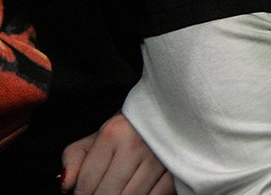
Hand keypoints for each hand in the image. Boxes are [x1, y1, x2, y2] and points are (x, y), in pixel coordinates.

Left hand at [59, 112, 175, 194]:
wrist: (165, 113)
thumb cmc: (126, 130)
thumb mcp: (95, 137)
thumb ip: (74, 158)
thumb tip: (66, 185)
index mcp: (113, 133)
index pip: (87, 181)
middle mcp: (136, 144)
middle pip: (108, 193)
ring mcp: (158, 157)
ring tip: (116, 193)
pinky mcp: (174, 168)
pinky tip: (136, 193)